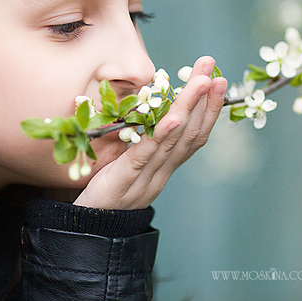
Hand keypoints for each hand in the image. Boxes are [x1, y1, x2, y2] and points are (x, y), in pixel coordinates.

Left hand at [74, 56, 226, 209]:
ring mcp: (146, 179)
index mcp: (163, 169)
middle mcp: (161, 173)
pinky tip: (174, 116)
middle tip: (214, 68)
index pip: (193, 136)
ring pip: (173, 140)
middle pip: (189, 133)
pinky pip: (145, 155)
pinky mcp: (125, 181)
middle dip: (204, 98)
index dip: (208, 109)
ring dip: (189, 107)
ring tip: (201, 81)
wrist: (84, 232)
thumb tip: (149, 111)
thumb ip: (141, 143)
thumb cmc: (103, 194)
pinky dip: (162, 134)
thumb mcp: (126, 165)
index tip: (218, 80)